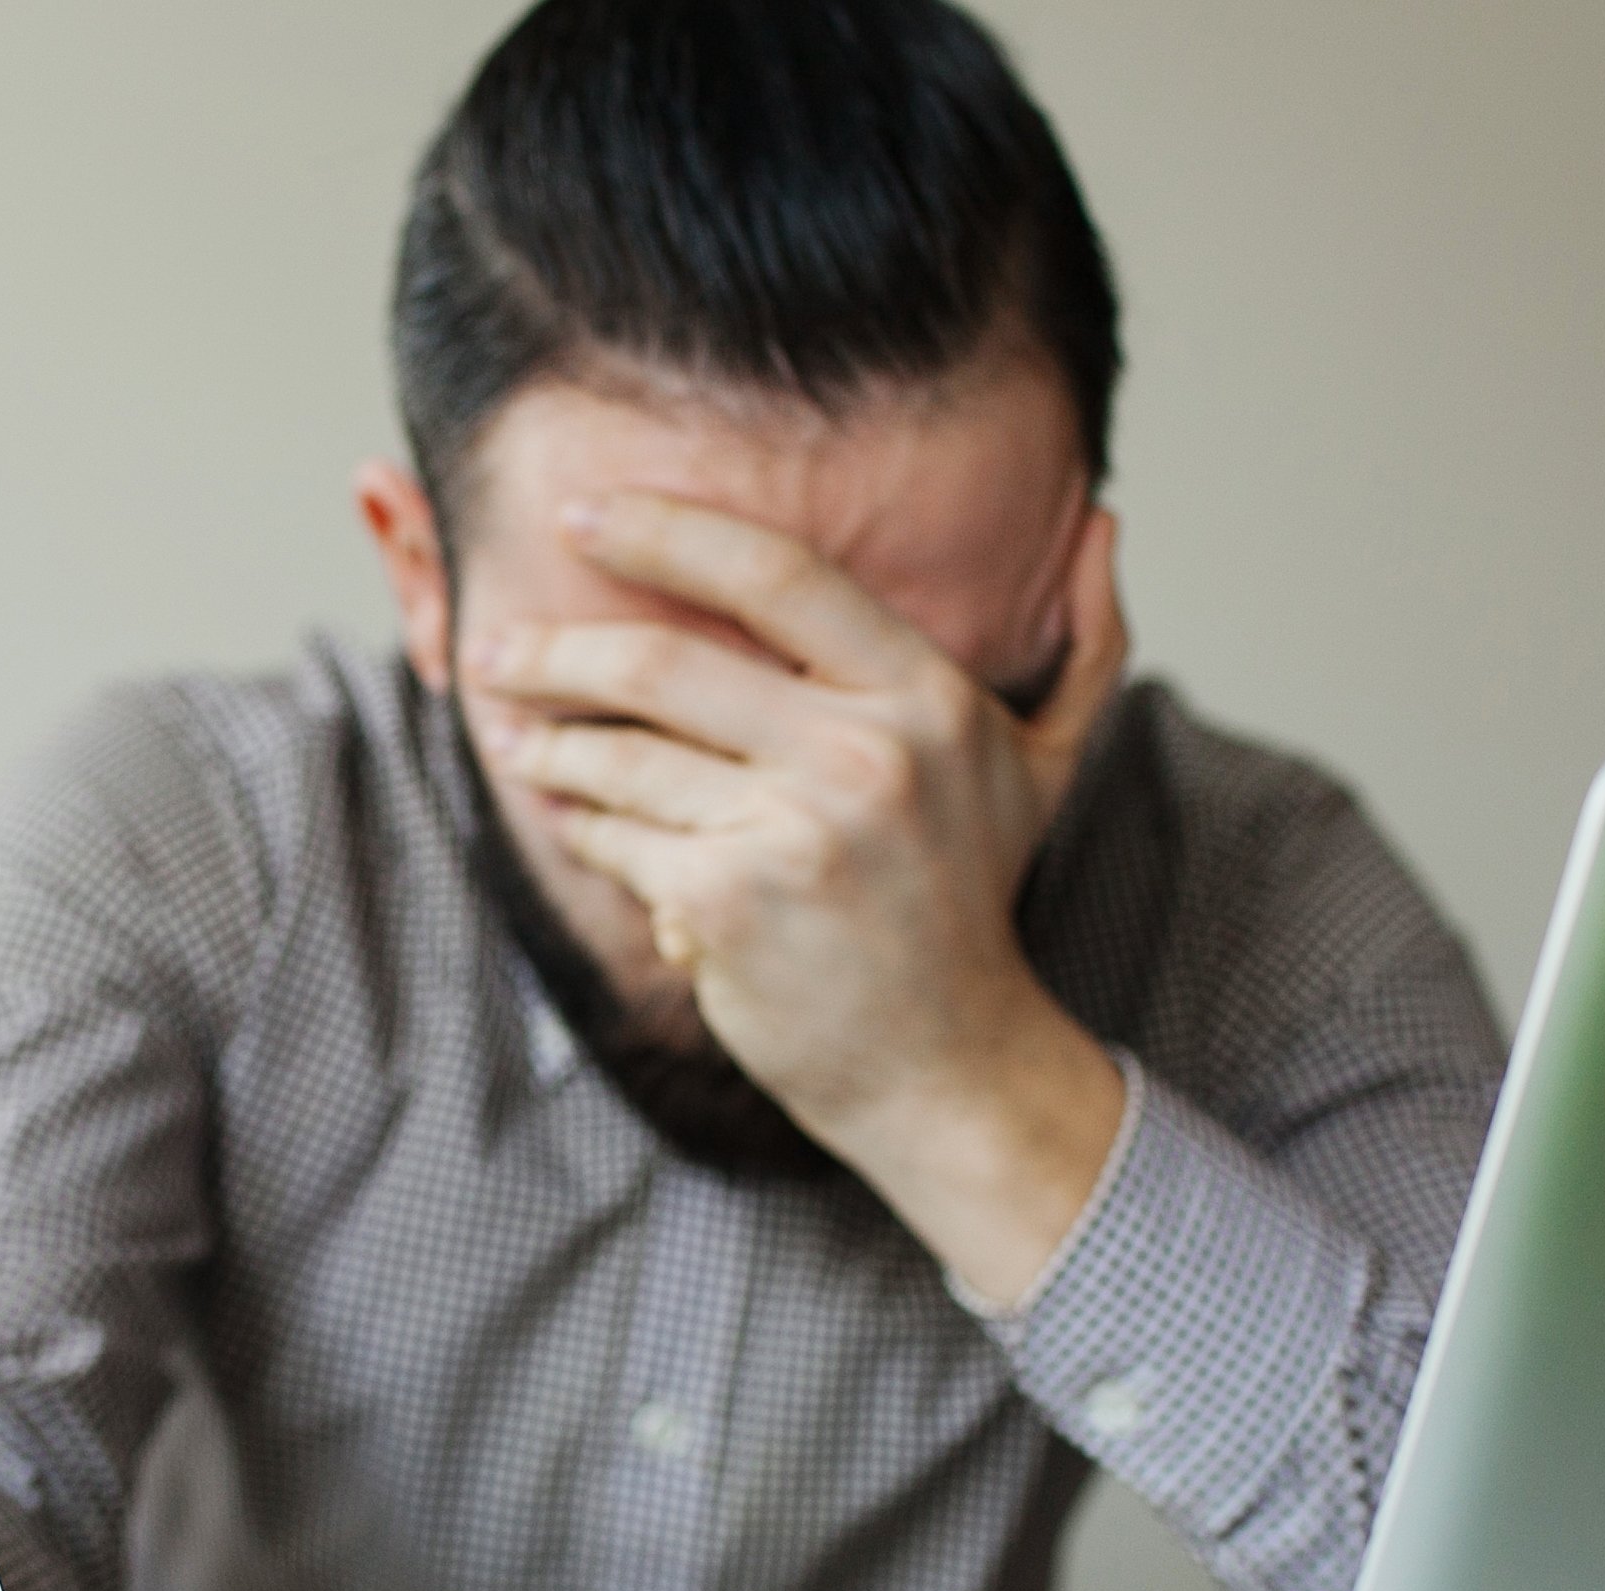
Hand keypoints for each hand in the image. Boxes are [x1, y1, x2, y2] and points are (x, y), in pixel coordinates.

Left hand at [469, 491, 1133, 1304]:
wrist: (945, 1062)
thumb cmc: (967, 903)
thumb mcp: (1045, 767)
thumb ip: (1083, 641)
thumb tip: (1105, 524)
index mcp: (929, 698)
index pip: (776, 574)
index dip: (667, 533)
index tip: (584, 514)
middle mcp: (865, 754)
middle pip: (667, 663)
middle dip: (559, 652)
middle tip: (498, 651)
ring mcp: (793, 832)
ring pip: (623, 756)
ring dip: (550, 743)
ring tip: (515, 737)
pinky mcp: (725, 903)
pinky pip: (617, 838)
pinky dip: (583, 826)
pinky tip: (568, 817)